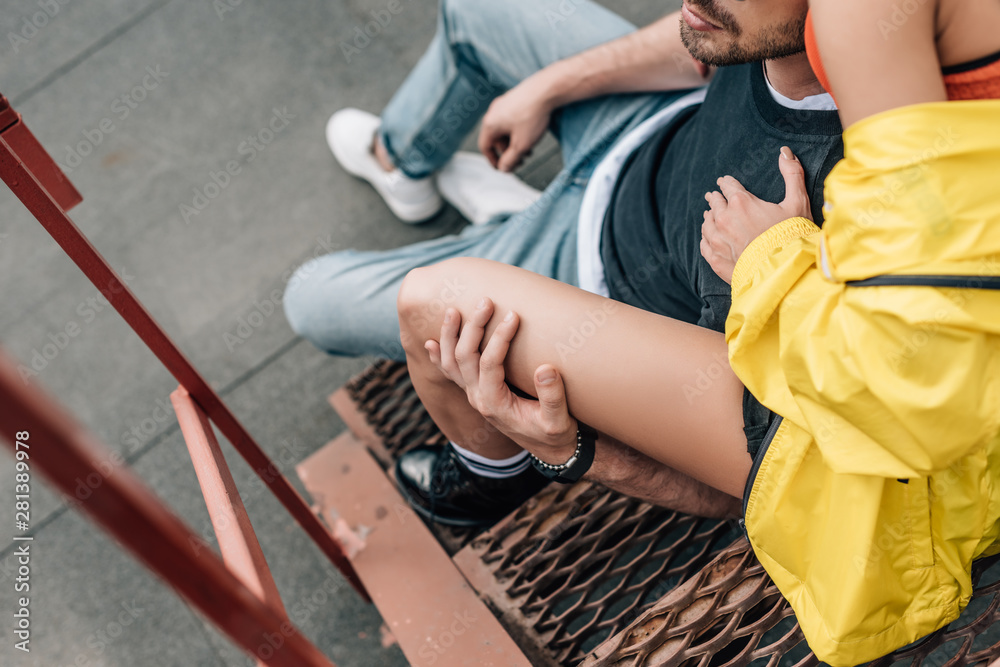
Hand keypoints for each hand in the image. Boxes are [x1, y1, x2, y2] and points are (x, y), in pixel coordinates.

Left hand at [425, 298, 578, 463]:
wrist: (550, 451)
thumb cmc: (556, 434)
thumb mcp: (559, 421)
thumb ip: (552, 397)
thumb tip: (546, 369)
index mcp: (495, 404)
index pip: (489, 363)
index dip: (500, 337)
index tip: (513, 315)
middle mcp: (478, 399)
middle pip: (464, 357)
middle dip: (473, 327)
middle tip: (486, 302)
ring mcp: (474, 396)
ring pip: (451, 364)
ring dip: (450, 336)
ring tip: (453, 310)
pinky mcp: (477, 393)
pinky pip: (451, 375)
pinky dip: (439, 358)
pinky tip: (431, 343)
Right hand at [478, 74, 553, 172]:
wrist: (547, 89)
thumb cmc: (533, 116)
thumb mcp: (521, 145)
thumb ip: (511, 160)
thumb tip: (504, 168)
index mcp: (490, 124)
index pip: (485, 147)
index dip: (493, 160)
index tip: (503, 168)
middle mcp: (494, 112)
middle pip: (496, 139)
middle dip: (508, 152)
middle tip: (520, 161)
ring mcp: (503, 103)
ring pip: (505, 129)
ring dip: (514, 142)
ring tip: (528, 150)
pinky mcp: (514, 98)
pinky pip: (511, 119)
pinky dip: (518, 130)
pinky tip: (531, 134)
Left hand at [700, 147, 811, 283]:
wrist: (783, 270)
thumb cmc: (792, 235)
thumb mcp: (797, 201)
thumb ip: (791, 174)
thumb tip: (784, 151)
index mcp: (741, 202)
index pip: (728, 186)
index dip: (726, 183)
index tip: (722, 182)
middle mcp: (724, 219)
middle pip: (714, 204)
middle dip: (714, 199)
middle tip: (712, 196)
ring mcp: (717, 240)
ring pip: (706, 224)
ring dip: (708, 218)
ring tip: (708, 216)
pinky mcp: (716, 259)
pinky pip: (704, 245)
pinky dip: (705, 239)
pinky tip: (706, 239)